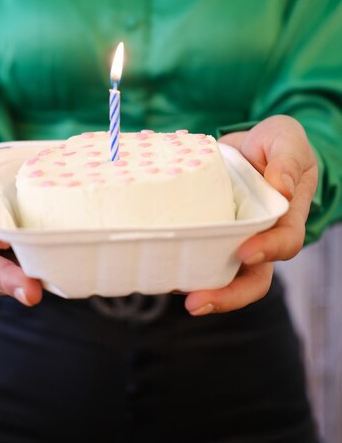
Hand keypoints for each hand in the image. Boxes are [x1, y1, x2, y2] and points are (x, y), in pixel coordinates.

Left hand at [184, 114, 317, 315]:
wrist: (248, 143)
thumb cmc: (274, 143)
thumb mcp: (286, 139)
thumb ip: (286, 159)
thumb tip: (282, 187)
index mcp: (285, 217)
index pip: (284, 243)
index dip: (267, 251)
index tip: (244, 252)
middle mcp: (259, 237)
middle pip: (251, 280)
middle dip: (226, 296)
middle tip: (195, 302)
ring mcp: (231, 238)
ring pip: (220, 274)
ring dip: (197, 288)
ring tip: (168, 288)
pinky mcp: (207, 231)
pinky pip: (195, 252)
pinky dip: (179, 262)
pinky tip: (156, 264)